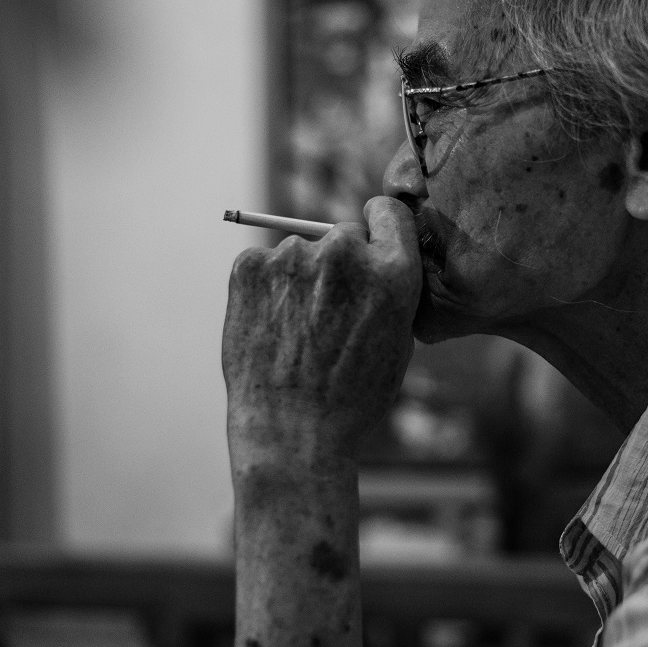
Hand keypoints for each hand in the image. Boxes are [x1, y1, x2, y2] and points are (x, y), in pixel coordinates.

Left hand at [222, 196, 422, 471]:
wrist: (293, 433)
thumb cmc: (353, 398)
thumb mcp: (398, 340)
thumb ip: (391, 289)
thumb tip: (375, 257)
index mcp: (392, 271)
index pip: (387, 213)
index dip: (380, 229)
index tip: (370, 245)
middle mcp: (345, 253)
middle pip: (343, 236)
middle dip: (339, 264)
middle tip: (328, 313)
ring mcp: (293, 256)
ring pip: (301, 253)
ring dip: (301, 279)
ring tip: (298, 333)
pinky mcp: (250, 267)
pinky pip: (263, 265)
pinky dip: (266, 289)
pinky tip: (272, 328)